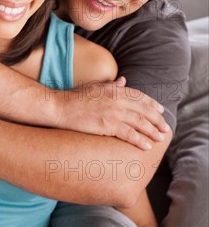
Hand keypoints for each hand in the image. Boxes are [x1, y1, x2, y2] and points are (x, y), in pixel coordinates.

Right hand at [55, 76, 169, 150]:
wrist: (61, 107)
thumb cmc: (76, 97)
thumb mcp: (96, 86)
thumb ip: (112, 85)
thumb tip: (124, 80)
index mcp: (115, 89)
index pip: (140, 96)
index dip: (152, 104)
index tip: (160, 112)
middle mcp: (117, 99)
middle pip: (143, 110)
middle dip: (156, 120)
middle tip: (165, 128)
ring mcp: (113, 112)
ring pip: (139, 122)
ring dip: (152, 131)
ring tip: (160, 138)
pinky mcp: (107, 125)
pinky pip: (128, 134)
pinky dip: (139, 140)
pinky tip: (147, 146)